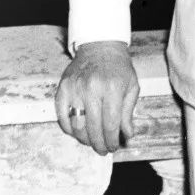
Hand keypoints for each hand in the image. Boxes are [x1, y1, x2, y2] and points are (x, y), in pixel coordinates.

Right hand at [55, 40, 138, 154]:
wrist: (100, 46)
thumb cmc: (118, 68)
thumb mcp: (131, 87)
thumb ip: (128, 112)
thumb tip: (127, 135)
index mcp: (112, 88)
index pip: (110, 125)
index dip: (112, 140)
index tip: (113, 147)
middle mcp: (91, 88)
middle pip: (92, 128)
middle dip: (98, 144)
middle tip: (102, 149)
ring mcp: (75, 88)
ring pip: (76, 125)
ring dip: (84, 139)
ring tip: (91, 141)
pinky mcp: (63, 87)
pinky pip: (62, 115)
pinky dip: (69, 128)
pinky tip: (78, 130)